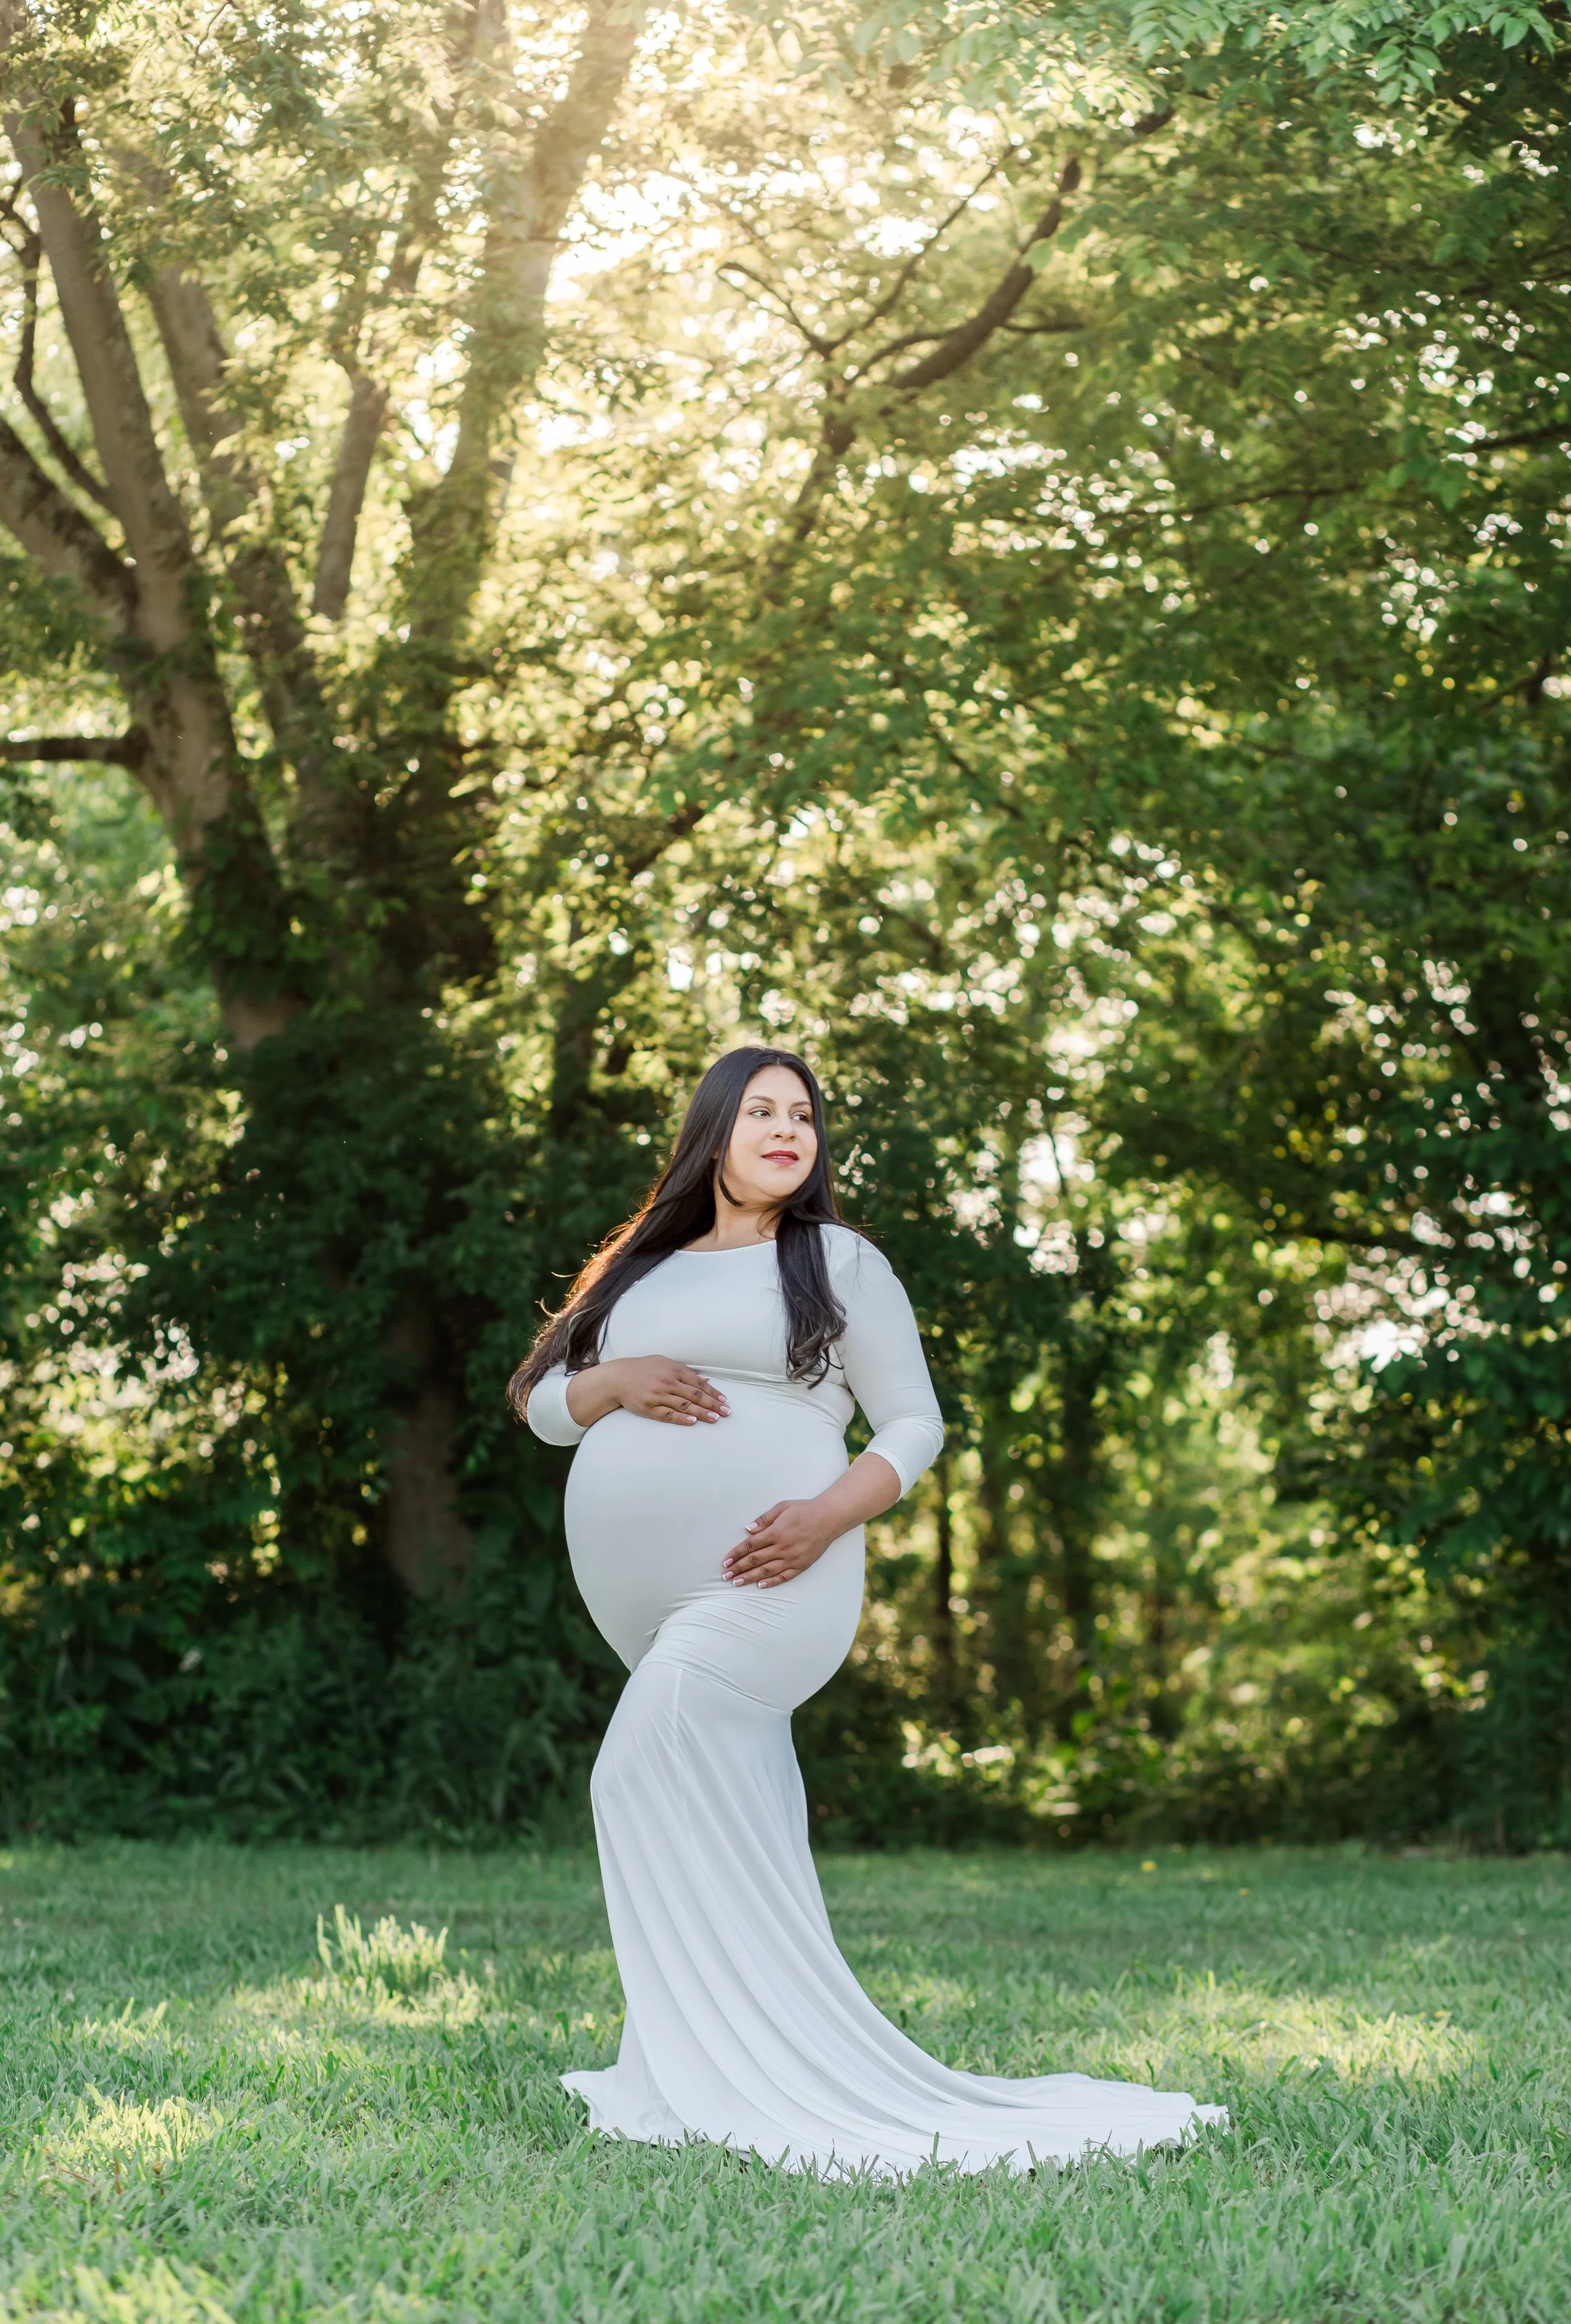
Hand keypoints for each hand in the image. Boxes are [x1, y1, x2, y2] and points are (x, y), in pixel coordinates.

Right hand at [606, 1355, 729, 1426]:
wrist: (617, 1378)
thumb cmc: (642, 1369)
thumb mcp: (663, 1363)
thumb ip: (684, 1371)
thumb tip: (704, 1380)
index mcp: (673, 1370)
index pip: (698, 1383)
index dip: (713, 1392)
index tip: (724, 1400)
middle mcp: (668, 1382)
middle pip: (695, 1395)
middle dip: (713, 1404)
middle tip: (727, 1412)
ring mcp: (659, 1395)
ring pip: (685, 1406)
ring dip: (702, 1413)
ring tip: (715, 1418)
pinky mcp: (650, 1408)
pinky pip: (668, 1414)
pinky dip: (682, 1419)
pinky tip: (693, 1421)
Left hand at [723, 1498, 836, 1588]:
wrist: (829, 1518)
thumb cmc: (805, 1510)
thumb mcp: (782, 1507)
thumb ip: (764, 1519)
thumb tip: (748, 1529)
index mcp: (776, 1532)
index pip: (750, 1545)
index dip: (736, 1554)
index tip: (726, 1561)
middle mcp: (783, 1547)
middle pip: (755, 1560)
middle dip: (738, 1568)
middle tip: (726, 1576)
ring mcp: (793, 1558)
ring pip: (766, 1571)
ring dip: (750, 1577)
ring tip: (737, 1582)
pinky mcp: (802, 1565)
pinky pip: (784, 1576)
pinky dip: (771, 1581)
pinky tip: (760, 1585)